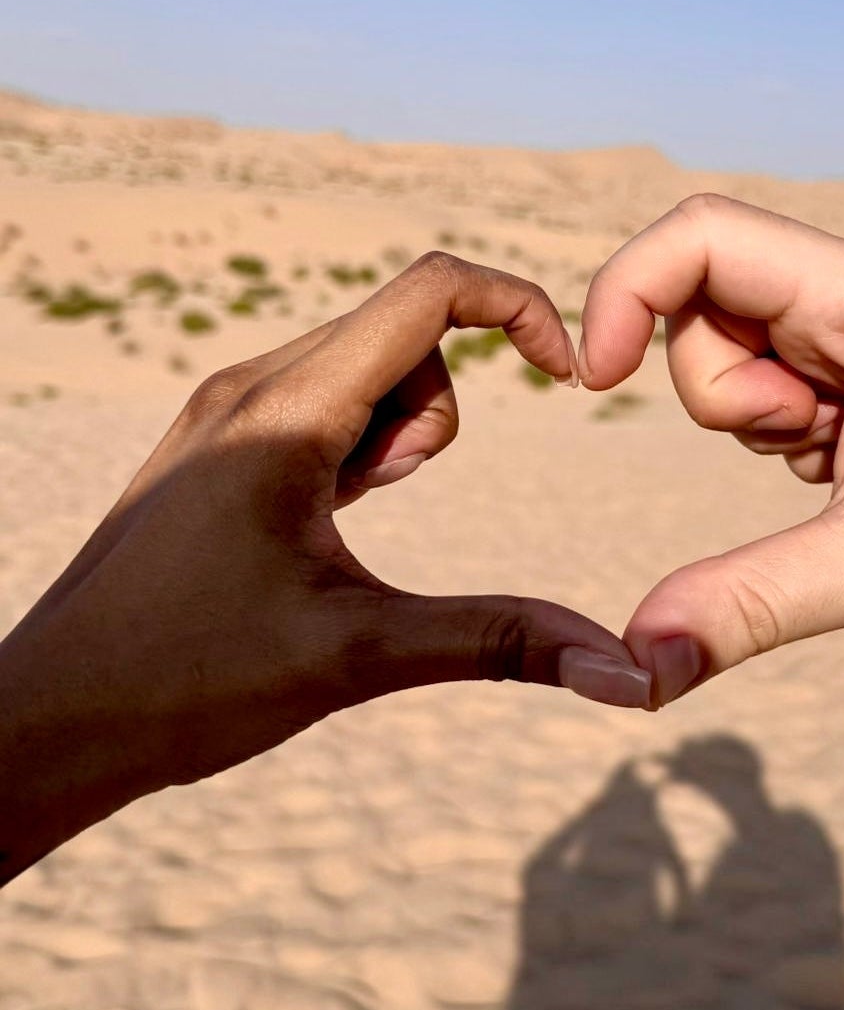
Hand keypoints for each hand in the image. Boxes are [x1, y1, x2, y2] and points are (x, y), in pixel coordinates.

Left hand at [0, 254, 649, 883]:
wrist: (49, 718)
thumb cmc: (188, 682)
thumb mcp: (360, 654)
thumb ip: (498, 642)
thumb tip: (621, 670)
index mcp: (286, 409)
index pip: (430, 291)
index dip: (520, 308)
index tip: (570, 375)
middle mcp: (250, 386)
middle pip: (403, 334)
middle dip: (438, 413)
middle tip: (385, 506)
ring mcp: (224, 414)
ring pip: (362, 371)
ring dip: (396, 436)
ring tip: (349, 529)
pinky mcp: (214, 449)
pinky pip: (319, 406)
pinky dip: (355, 450)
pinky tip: (323, 528)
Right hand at [580, 195, 843, 702]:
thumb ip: (750, 604)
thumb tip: (635, 664)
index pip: (703, 236)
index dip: (626, 290)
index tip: (593, 378)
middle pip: (705, 303)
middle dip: (717, 393)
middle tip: (802, 450)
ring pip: (733, 355)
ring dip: (751, 423)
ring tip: (841, 468)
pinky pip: (770, 397)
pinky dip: (782, 444)